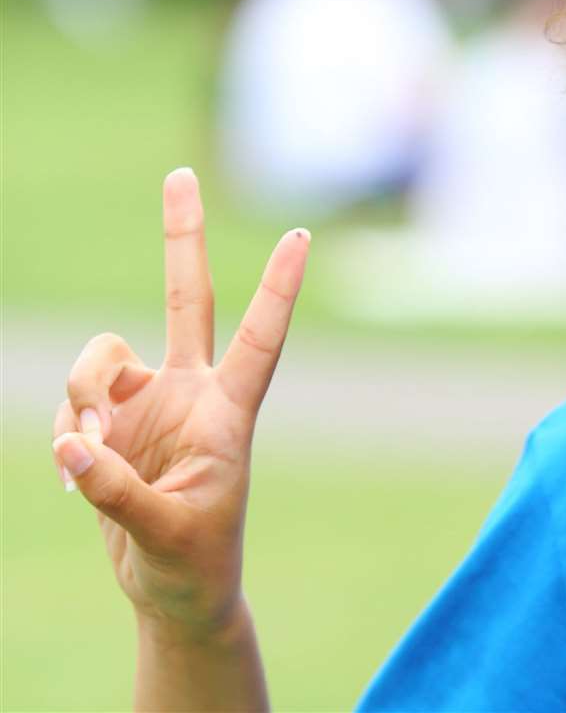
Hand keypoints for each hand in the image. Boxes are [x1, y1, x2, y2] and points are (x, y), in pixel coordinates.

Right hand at [52, 167, 309, 637]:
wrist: (172, 590)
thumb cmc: (194, 564)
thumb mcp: (166, 534)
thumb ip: (118, 491)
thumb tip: (72, 444)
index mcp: (230, 413)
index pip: (260, 338)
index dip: (278, 288)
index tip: (302, 234)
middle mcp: (191, 392)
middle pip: (187, 298)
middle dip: (180, 237)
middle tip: (182, 173)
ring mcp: (148, 403)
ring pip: (100, 359)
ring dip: (80, 396)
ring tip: (86, 457)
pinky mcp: (109, 424)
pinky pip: (69, 403)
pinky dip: (65, 434)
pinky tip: (78, 475)